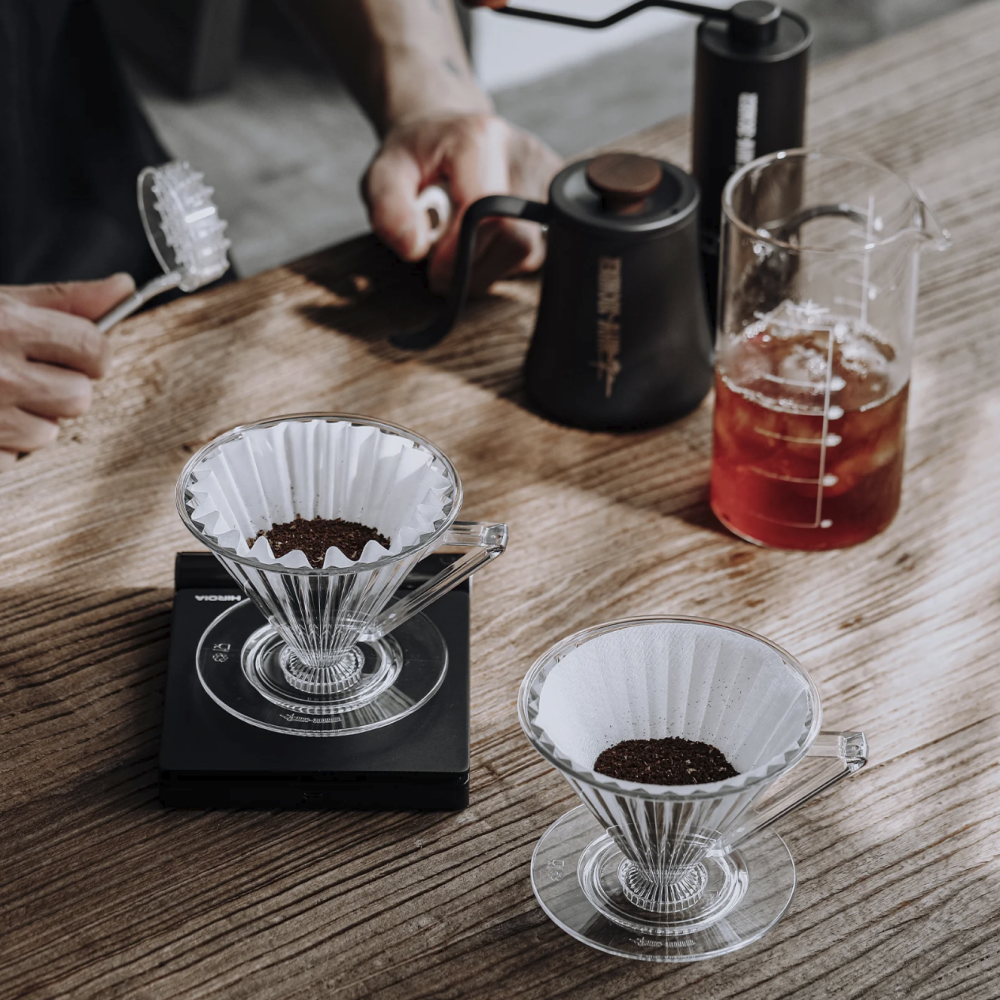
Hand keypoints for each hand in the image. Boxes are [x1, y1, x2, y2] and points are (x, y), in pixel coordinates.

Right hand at [0, 274, 132, 470]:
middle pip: (79, 397)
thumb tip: (123, 287)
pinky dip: (2, 444)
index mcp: (5, 324)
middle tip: (25, 376)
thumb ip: (62, 299)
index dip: (92, 353)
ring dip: (30, 419)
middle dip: (62, 388)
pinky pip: (15, 458)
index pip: (93, 347)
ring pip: (49, 432)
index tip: (79, 354)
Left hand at [363, 113, 562, 294]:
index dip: (459, 255)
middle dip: (475, 268)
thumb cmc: (415, 158)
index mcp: (478, 139)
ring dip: (491, 267)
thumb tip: (414, 249)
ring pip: (532, 252)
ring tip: (463, 249)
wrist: (445, 133)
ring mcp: (546, 173)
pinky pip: (542, 250)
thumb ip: (388, 211)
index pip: (484, 214)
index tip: (434, 270)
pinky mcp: (558, 195)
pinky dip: (509, 261)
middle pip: (515, 239)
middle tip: (444, 269)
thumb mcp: (383, 176)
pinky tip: (487, 243)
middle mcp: (521, 151)